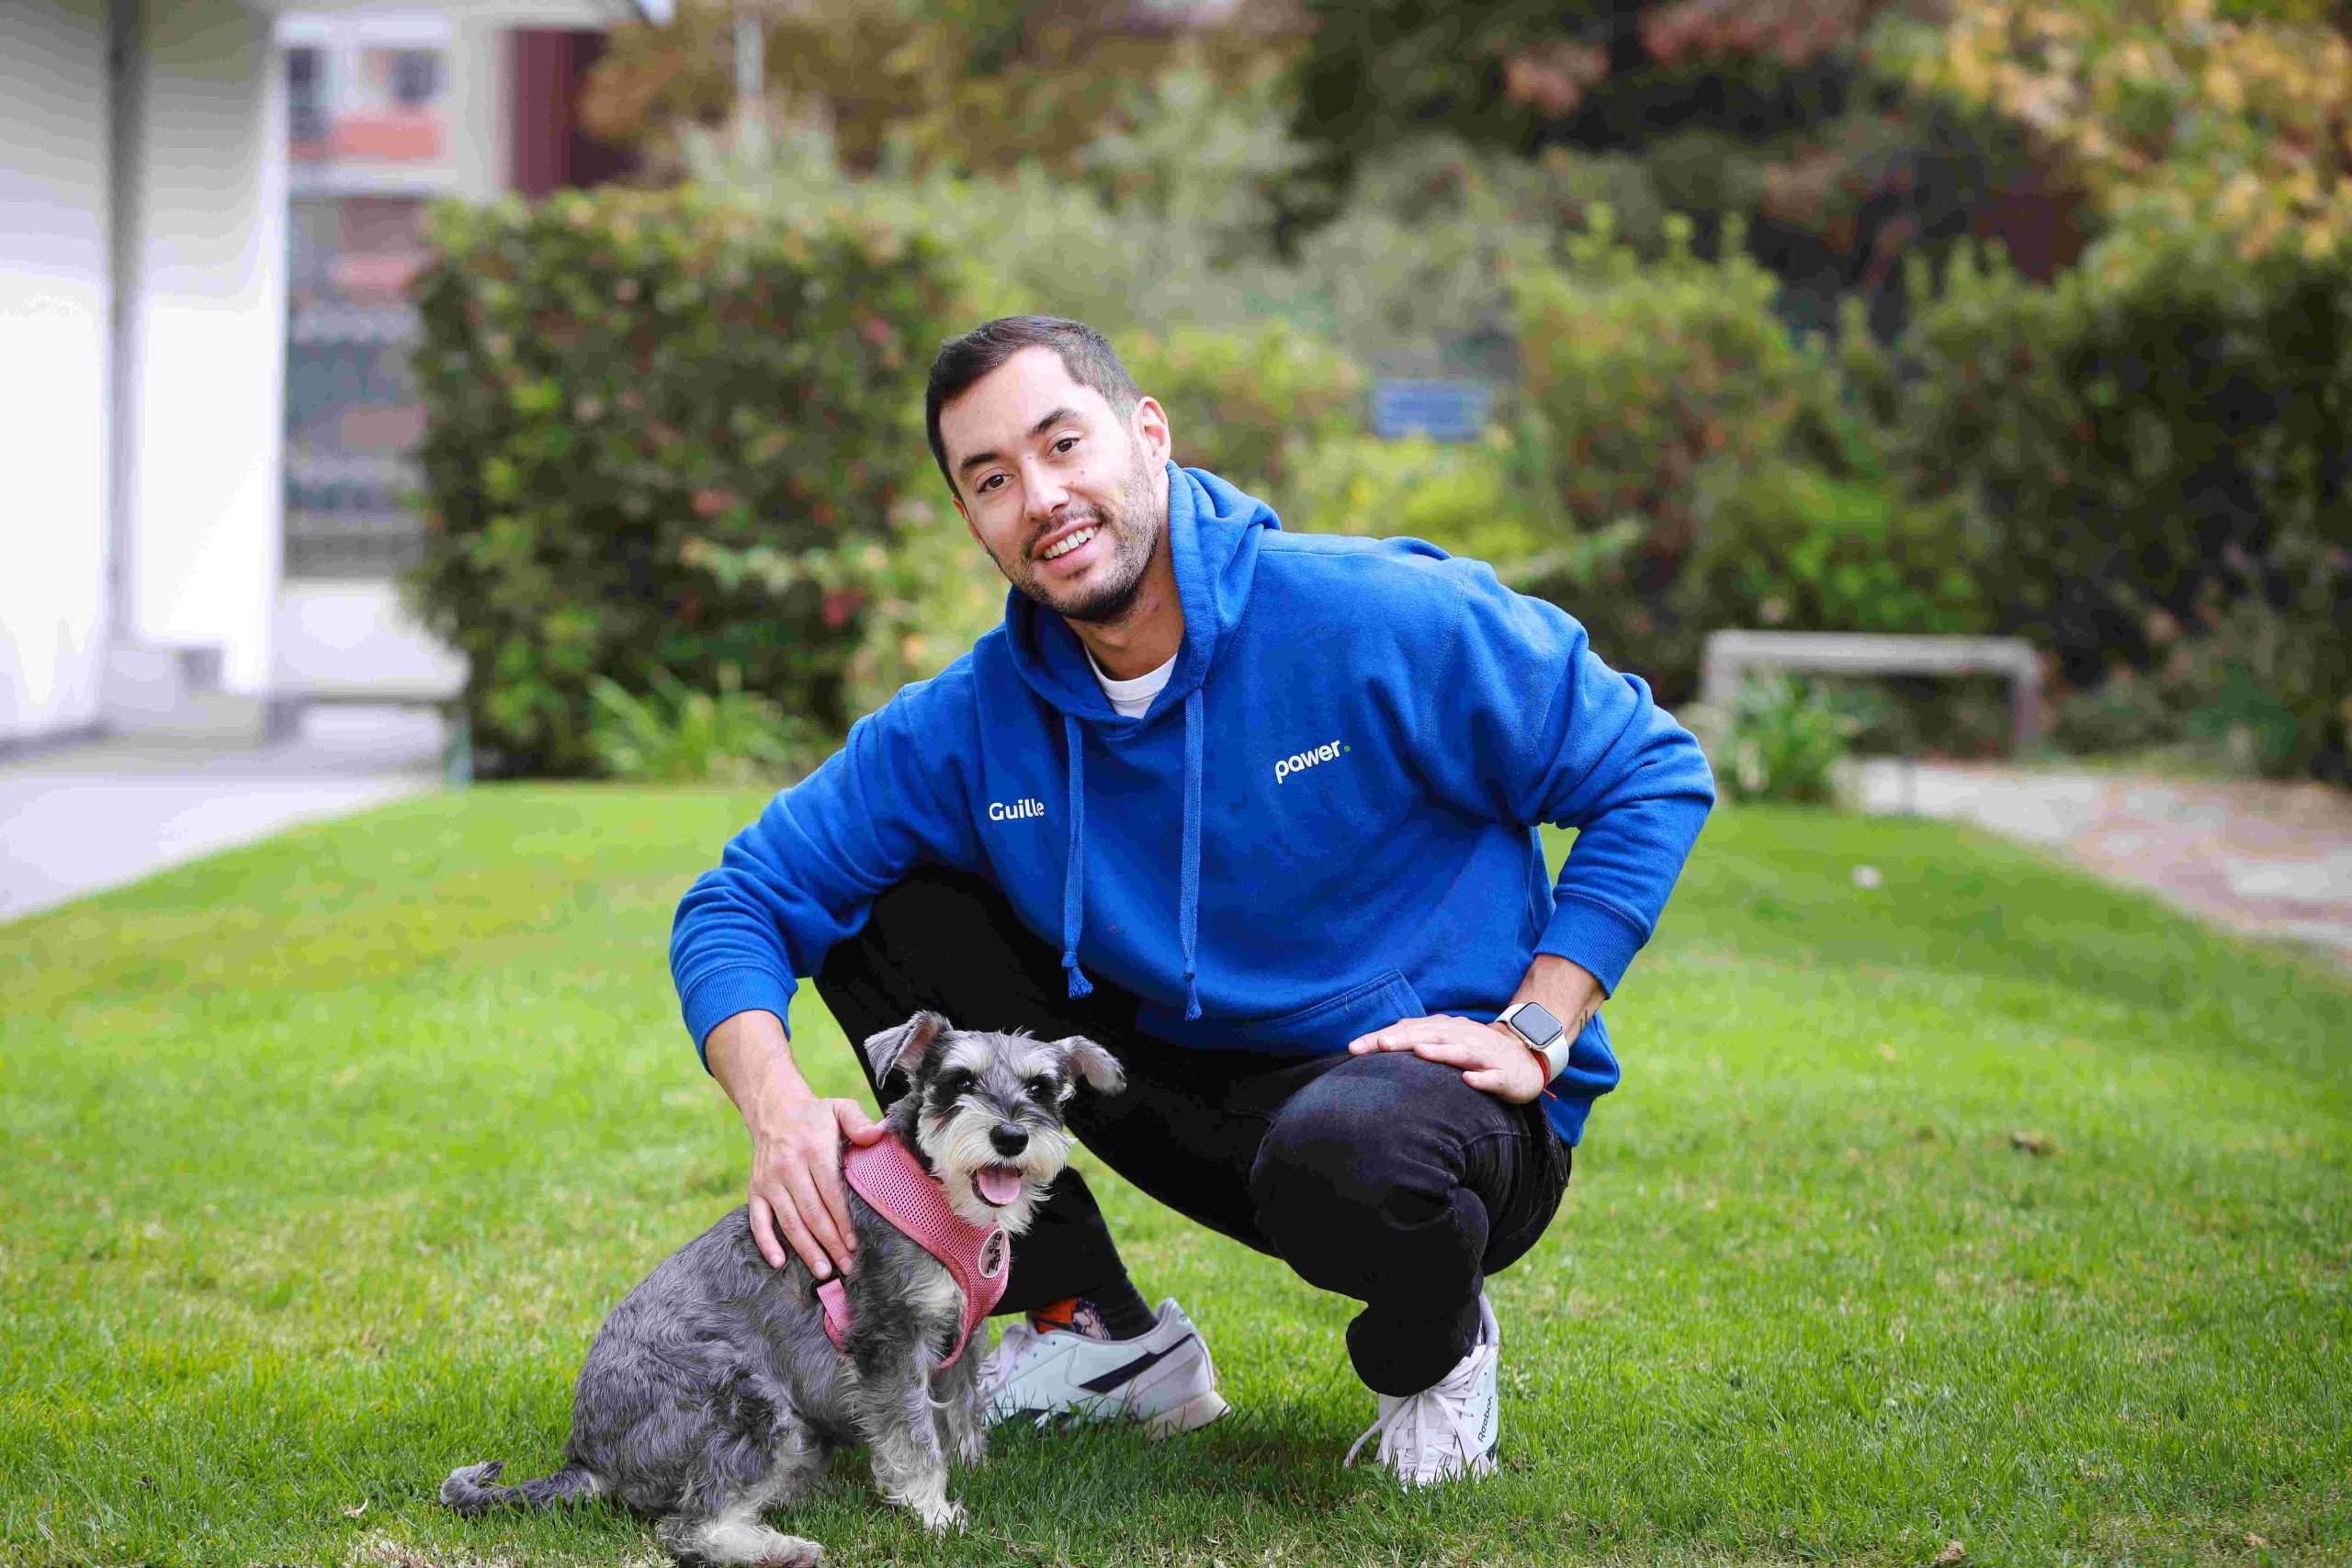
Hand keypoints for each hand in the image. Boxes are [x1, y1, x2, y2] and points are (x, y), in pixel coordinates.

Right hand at [745, 1092, 889, 1278]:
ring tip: (823, 1271)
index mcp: (813, 1149)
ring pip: (789, 1222)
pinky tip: (779, 1262)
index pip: (830, 1192)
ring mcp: (769, 1181)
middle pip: (811, 1213)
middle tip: (847, 1266)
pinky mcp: (755, 1190)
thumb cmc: (815, 1116)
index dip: (842, 1220)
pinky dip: (766, 1243)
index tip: (855, 1244)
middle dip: (830, 1243)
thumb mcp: (839, 1108)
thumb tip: (878, 1134)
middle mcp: (788, 1167)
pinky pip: (757, 1220)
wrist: (774, 1110)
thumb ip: (859, 1121)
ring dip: (806, 1249)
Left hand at [1346, 1014, 1547, 1104]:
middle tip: (1379, 1045)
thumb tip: (1385, 1034)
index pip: (1409, 1031)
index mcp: (1446, 1030)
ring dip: (1441, 1053)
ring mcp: (1485, 1056)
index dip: (1382, 1038)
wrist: (1527, 1059)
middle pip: (1431, 1037)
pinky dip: (1481, 1079)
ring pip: (1461, 1053)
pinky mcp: (1504, 1075)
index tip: (1353, 1048)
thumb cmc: (1478, 1051)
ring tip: (1419, 1053)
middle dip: (1404, 1040)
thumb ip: (1419, 1037)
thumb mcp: (1448, 1040)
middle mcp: (1463, 1038)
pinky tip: (1468, 1082)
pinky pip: (1492, 1077)